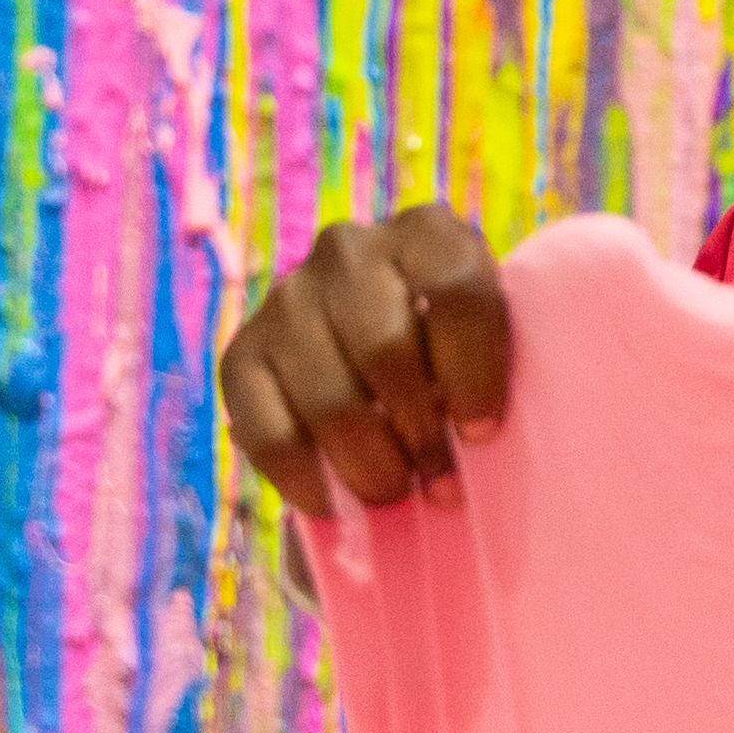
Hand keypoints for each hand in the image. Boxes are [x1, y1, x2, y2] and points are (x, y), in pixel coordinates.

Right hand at [220, 206, 511, 519]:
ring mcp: (288, 297)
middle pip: (387, 350)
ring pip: (330, 399)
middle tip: (438, 482)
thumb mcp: (485, 337)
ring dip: (368, 465)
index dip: (473, 373)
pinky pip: (270, 433)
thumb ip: (491, 363)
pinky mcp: (241, 353)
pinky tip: (333, 500)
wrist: (372, 354)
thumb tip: (479, 438)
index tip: (482, 432)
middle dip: (419, 433)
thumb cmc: (451, 353)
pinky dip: (306, 480)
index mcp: (427, 232)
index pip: (455, 290)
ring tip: (393, 491)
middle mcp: (350, 249)